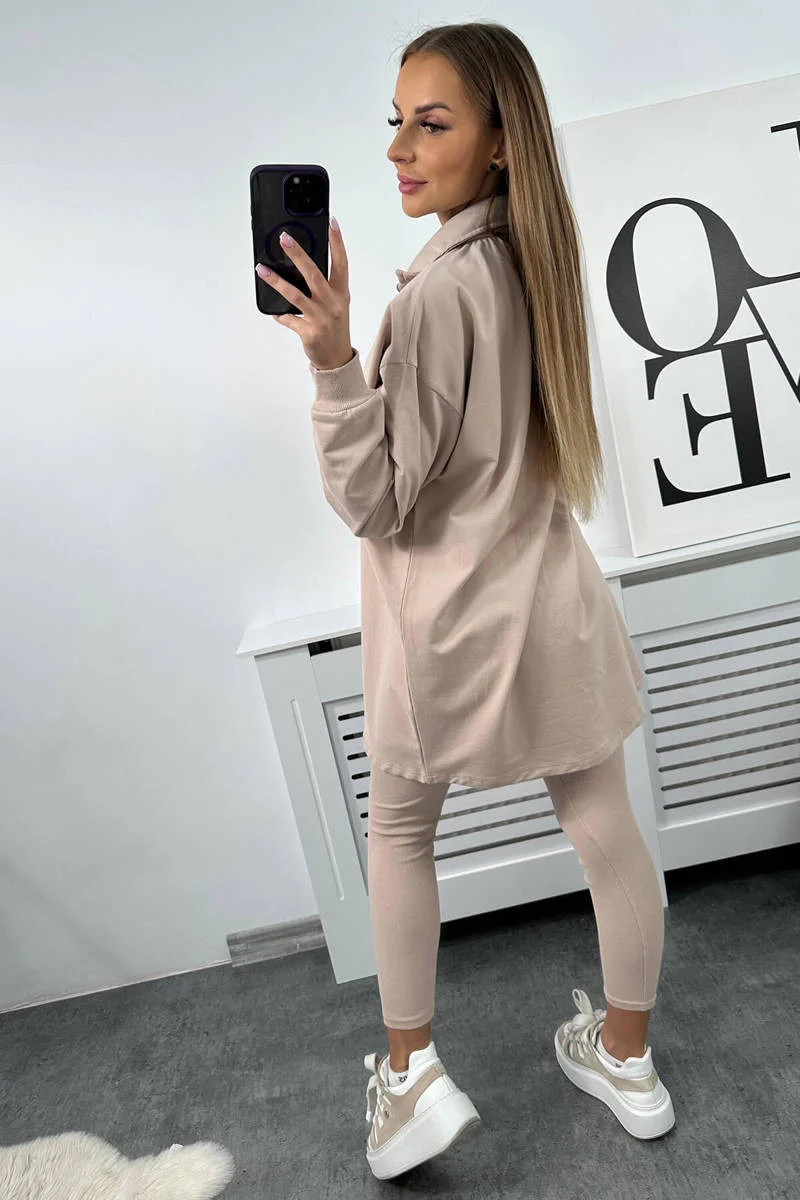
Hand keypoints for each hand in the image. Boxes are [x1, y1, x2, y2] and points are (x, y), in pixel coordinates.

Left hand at [256, 219, 352, 371]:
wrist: (337, 358)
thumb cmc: (335, 327)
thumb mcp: (336, 304)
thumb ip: (325, 287)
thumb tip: (300, 266)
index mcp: (341, 293)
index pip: (341, 263)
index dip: (337, 242)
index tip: (332, 223)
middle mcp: (332, 303)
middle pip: (313, 274)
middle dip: (297, 255)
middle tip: (284, 238)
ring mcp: (321, 318)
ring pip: (295, 295)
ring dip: (276, 281)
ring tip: (261, 269)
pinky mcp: (309, 332)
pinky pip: (288, 318)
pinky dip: (279, 314)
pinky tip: (274, 311)